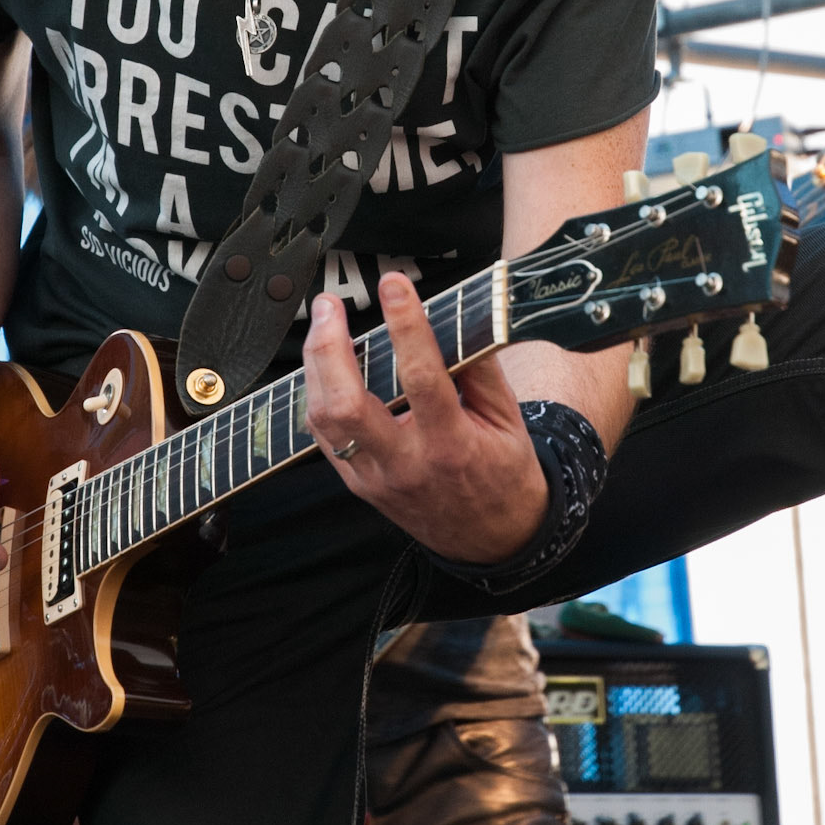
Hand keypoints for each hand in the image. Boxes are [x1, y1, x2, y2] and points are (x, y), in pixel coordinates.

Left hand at [302, 274, 548, 562]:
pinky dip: (319, 394)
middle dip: (329, 348)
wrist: (491, 539)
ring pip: (325, 420)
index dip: (406, 325)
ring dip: (316, 366)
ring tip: (325, 324)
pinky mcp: (358, 483)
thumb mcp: (508, 420)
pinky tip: (326, 366)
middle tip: (330, 305)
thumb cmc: (502, 473)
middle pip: (346, 406)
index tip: (395, 286)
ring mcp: (375, 478)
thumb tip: (453, 317)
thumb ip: (479, 370)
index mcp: (451, 447)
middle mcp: (405, 465)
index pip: (421, 378)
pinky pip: (325, 436)